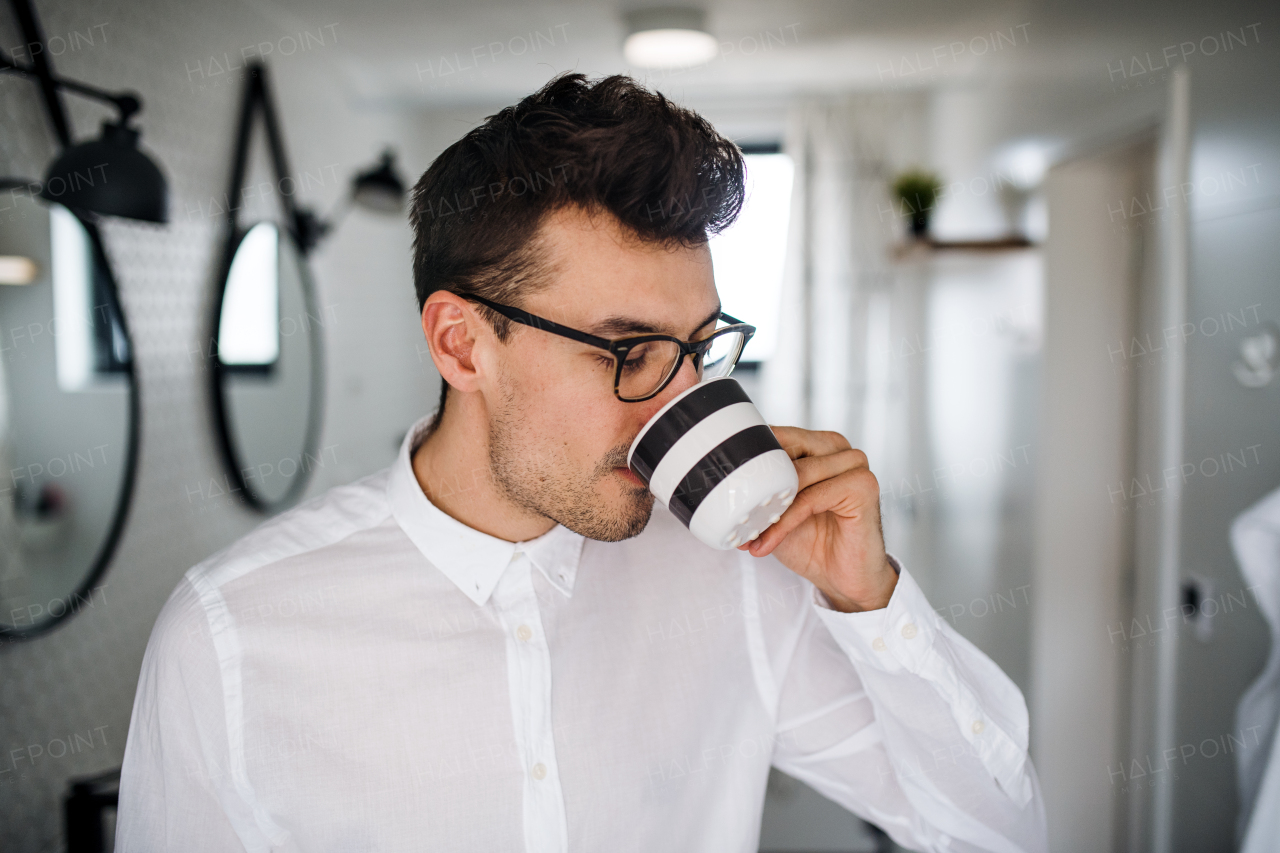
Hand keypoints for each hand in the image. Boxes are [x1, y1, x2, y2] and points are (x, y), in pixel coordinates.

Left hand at [737, 426, 896, 611]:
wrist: (843, 579)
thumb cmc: (811, 541)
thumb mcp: (774, 510)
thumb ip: (757, 488)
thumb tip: (717, 480)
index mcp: (820, 445)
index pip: (777, 435)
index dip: (748, 455)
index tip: (720, 480)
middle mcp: (839, 449)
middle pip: (787, 450)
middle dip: (757, 480)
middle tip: (732, 509)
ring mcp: (855, 465)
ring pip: (798, 474)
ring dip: (768, 507)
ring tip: (748, 534)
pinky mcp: (863, 486)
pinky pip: (811, 498)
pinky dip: (784, 522)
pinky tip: (766, 542)